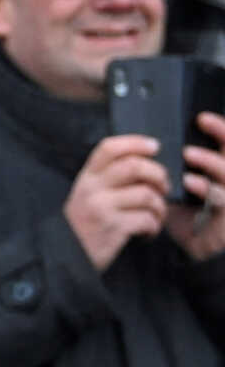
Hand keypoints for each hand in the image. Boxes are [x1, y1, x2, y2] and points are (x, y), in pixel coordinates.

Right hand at [67, 133, 170, 269]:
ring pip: (147, 194)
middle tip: (163, 187)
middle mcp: (92, 190)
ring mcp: (102, 208)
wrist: (65, 259)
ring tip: (156, 215)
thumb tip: (145, 166)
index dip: (136, 143)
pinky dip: (154, 226)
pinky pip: (147, 219)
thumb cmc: (82, 227)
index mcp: (86, 179)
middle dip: (159, 175)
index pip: (110, 148)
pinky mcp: (113, 228)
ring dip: (160, 206)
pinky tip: (148, 231)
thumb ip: (106, 180)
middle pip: (135, 167)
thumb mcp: (86, 197)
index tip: (155, 147)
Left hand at [169, 111, 224, 261]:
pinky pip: (221, 197)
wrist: (198, 248)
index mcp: (219, 170)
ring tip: (188, 155)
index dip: (218, 128)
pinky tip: (191, 182)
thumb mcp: (178, 190)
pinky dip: (206, 187)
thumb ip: (171, 172)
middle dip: (219, 136)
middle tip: (199, 128)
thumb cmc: (189, 216)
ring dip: (209, 160)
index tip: (200, 118)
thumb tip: (148, 153)